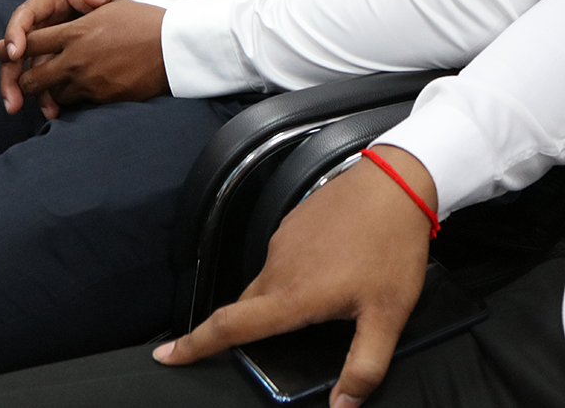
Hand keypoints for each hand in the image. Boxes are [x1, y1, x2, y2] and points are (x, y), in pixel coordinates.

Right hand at [0, 0, 137, 113]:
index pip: (26, 15)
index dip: (15, 34)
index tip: (15, 54)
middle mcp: (46, 18)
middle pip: (19, 46)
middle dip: (10, 73)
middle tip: (10, 100)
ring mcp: (52, 34)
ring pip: (31, 63)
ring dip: (24, 87)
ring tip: (19, 109)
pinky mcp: (62, 48)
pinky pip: (49, 69)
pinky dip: (47, 88)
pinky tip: (49, 107)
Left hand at [11, 0, 168, 116]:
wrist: (173, 48)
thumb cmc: (143, 22)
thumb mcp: (112, 5)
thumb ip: (84, 0)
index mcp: (75, 32)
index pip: (32, 42)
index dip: (11, 48)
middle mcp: (75, 58)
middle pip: (33, 76)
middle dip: (22, 80)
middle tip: (19, 82)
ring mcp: (87, 81)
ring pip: (52, 93)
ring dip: (47, 92)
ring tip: (47, 92)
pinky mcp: (101, 97)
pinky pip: (75, 103)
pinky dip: (70, 100)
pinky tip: (73, 96)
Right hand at [155, 147, 436, 406]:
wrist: (398, 179)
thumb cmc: (392, 247)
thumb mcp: (389, 315)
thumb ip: (364, 366)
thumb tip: (342, 407)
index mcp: (293, 294)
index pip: (231, 325)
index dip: (196, 345)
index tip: (166, 355)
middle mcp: (279, 266)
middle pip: (246, 308)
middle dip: (241, 330)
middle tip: (255, 347)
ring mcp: (283, 239)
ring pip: (266, 282)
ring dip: (277, 301)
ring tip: (318, 306)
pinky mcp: (293, 220)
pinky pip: (282, 257)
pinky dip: (292, 274)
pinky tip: (326, 272)